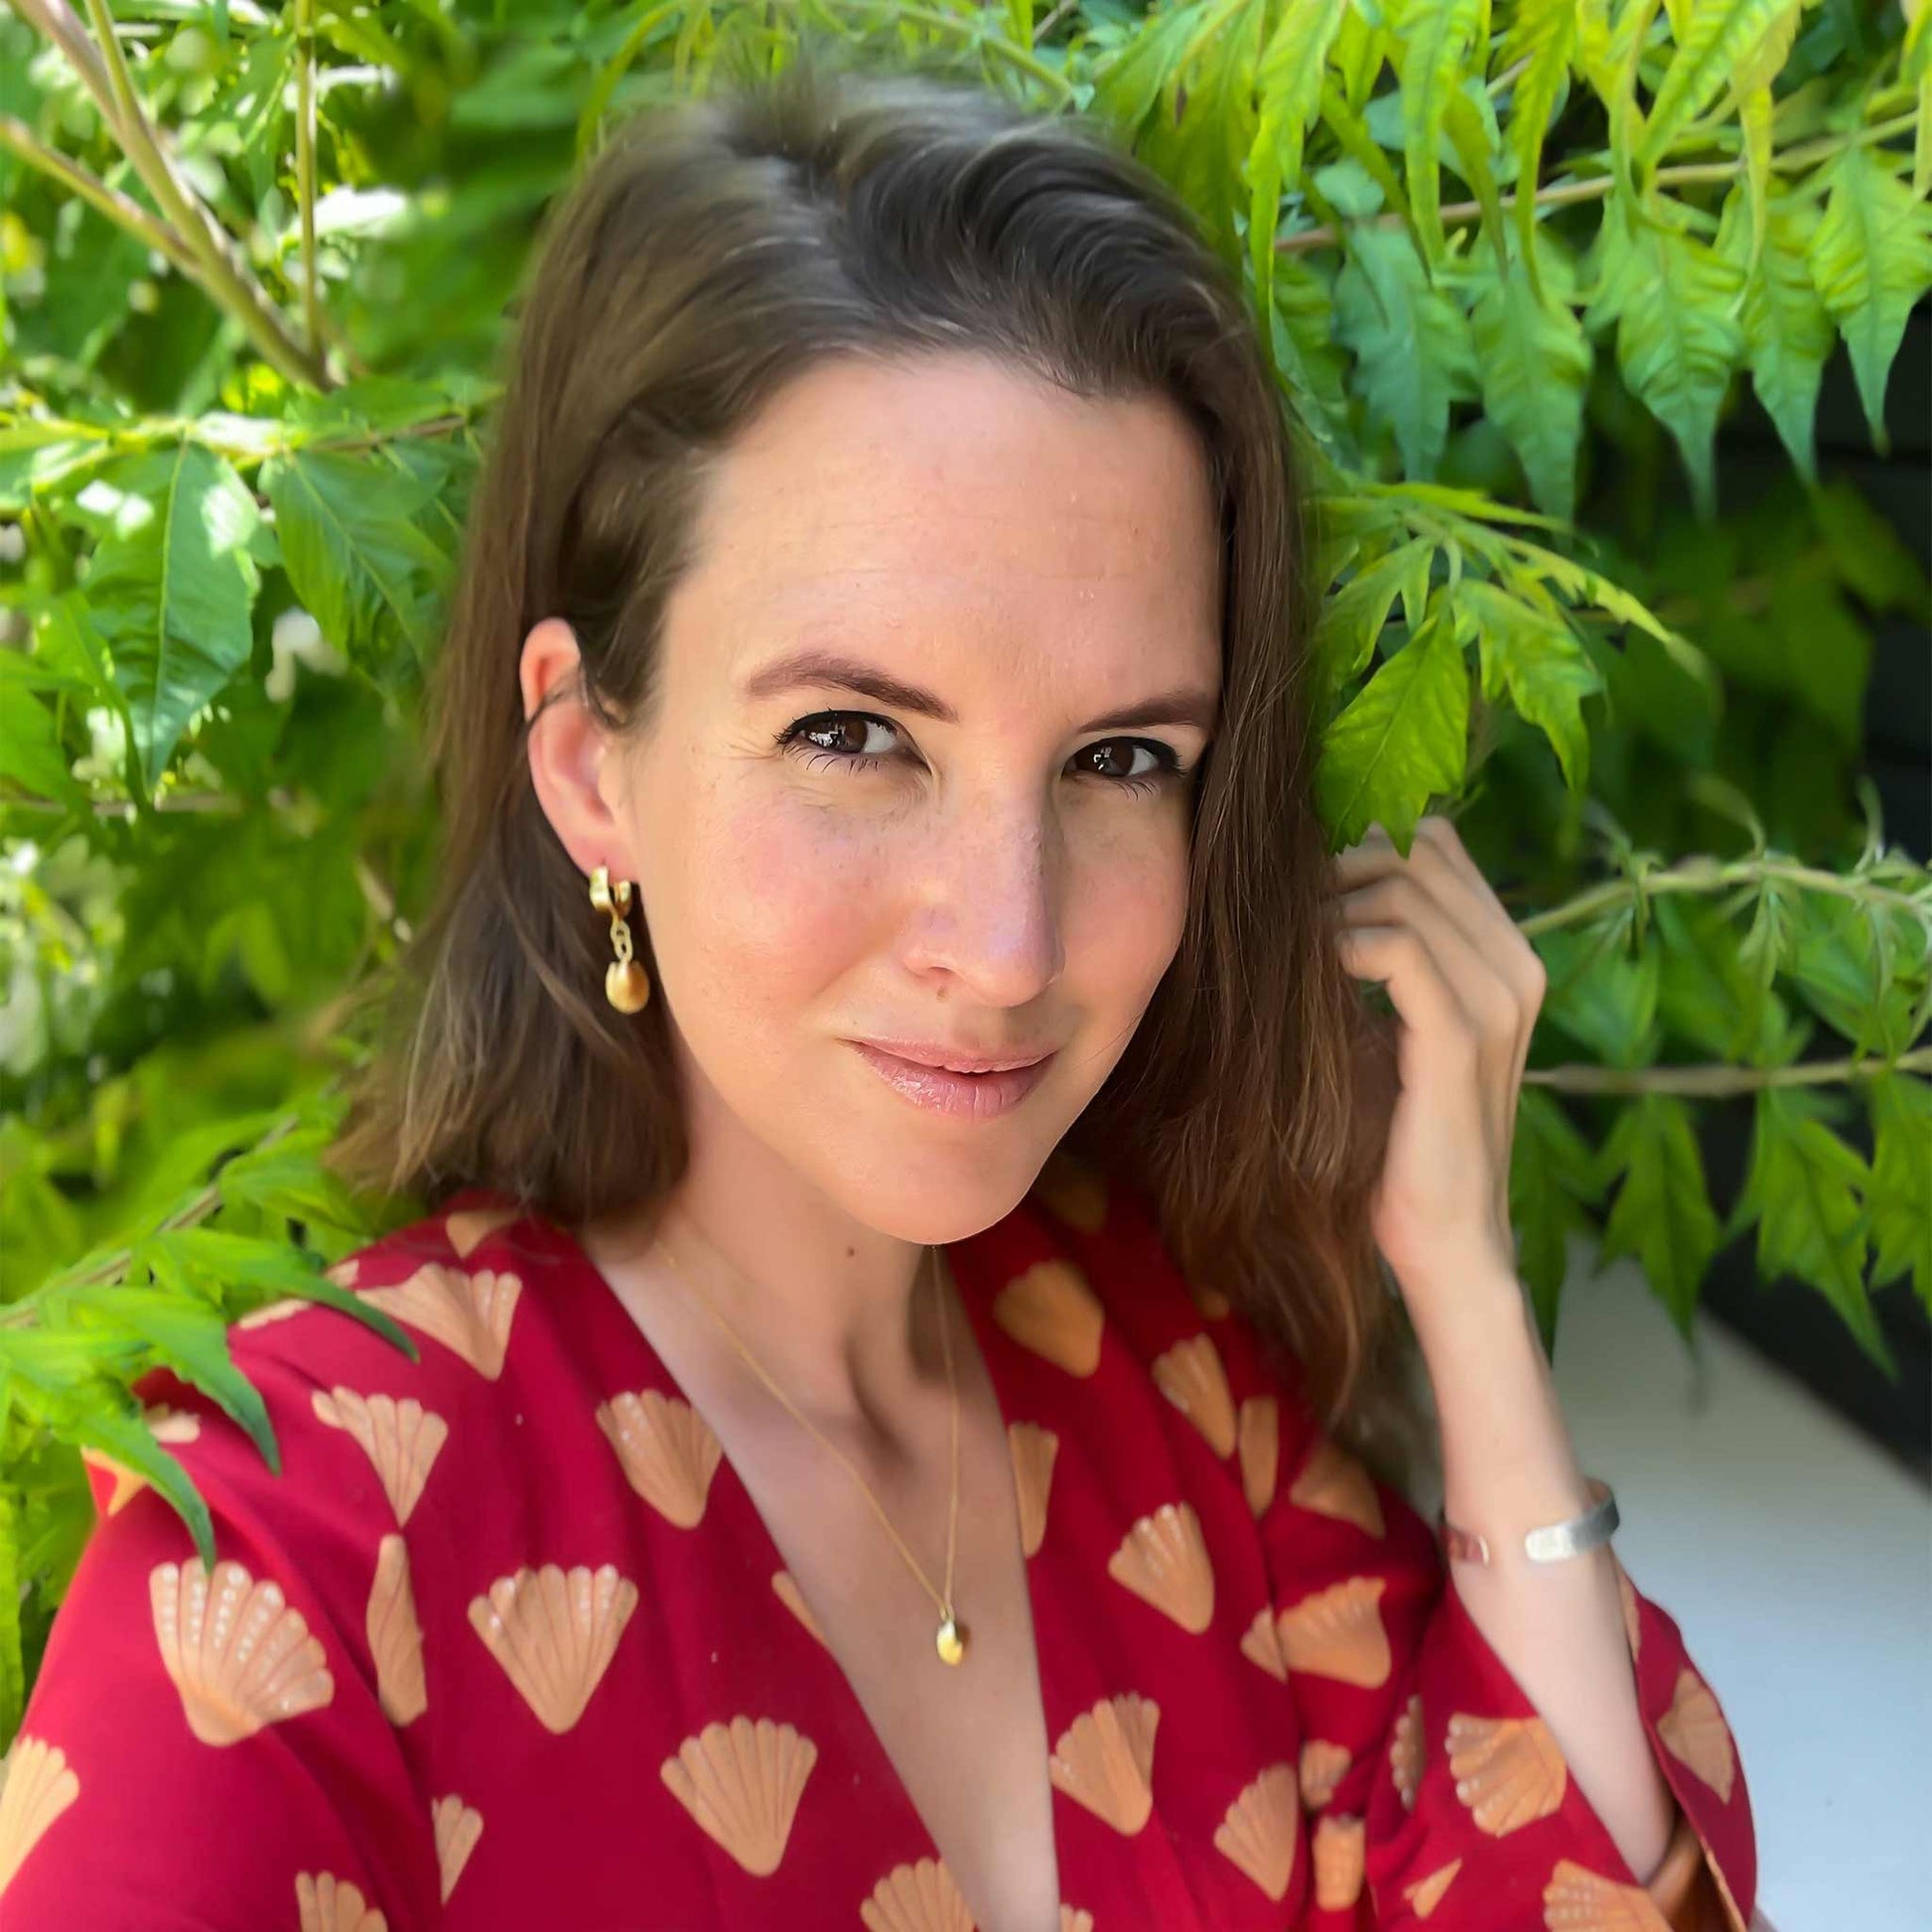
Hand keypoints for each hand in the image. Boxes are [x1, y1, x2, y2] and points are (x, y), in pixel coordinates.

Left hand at [1331, 815, 1546, 1318]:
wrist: (1442, 1239)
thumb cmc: (1398, 1136)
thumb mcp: (1388, 1028)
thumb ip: (1375, 958)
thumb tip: (1308, 887)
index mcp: (1507, 957)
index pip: (1436, 845)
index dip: (1359, 845)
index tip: (1297, 883)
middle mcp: (1517, 966)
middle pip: (1418, 852)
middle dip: (1336, 865)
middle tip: (1280, 908)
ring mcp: (1498, 999)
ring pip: (1403, 890)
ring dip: (1329, 905)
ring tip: (1284, 945)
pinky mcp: (1461, 1037)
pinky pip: (1396, 947)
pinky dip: (1337, 945)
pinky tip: (1304, 975)